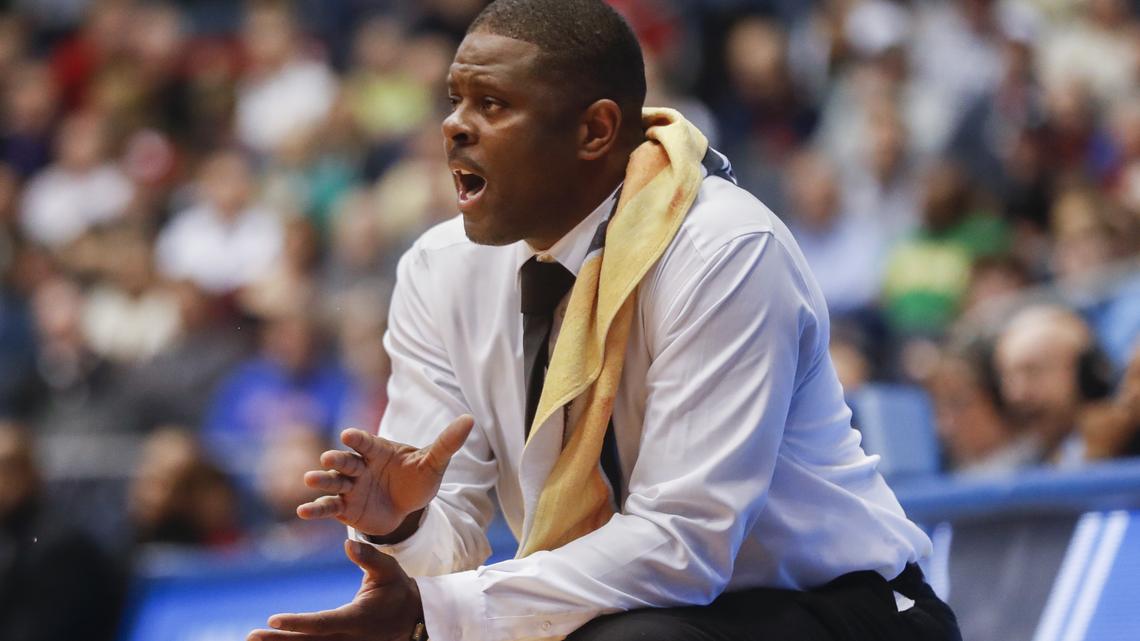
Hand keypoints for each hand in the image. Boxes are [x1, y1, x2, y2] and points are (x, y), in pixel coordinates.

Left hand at [248, 539, 422, 640]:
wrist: (414, 619)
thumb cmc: (398, 590)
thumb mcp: (389, 569)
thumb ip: (370, 557)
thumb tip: (349, 543)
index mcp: (358, 619)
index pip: (322, 624)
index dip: (298, 624)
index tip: (272, 620)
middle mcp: (349, 638)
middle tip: (252, 636)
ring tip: (255, 640)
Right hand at [298, 415, 474, 535]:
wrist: (408, 507)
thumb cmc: (418, 478)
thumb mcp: (434, 463)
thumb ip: (447, 443)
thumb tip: (470, 419)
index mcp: (377, 450)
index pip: (365, 441)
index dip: (357, 439)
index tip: (348, 435)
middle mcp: (359, 465)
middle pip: (345, 460)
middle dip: (337, 459)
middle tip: (329, 458)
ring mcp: (349, 486)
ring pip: (332, 482)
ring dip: (321, 480)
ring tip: (310, 480)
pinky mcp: (344, 508)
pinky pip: (328, 507)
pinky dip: (315, 508)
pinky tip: (303, 512)